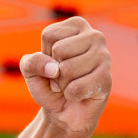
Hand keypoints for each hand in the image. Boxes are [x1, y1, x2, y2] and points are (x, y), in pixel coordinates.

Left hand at [19, 16, 110, 137]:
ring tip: (71, 84)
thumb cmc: (48, 84)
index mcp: (77, 26)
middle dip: (54, 70)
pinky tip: (79, 94)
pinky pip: (77, 88)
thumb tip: (54, 68)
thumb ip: (32, 62)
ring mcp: (105, 57)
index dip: (44, 54)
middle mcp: (95, 36)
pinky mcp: (107, 79)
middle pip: (59, 50)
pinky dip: (71, 95)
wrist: (64, 111)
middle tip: (63, 76)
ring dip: (62, 84)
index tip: (53, 63)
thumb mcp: (30, 70)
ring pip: (68, 69)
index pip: (49, 35)